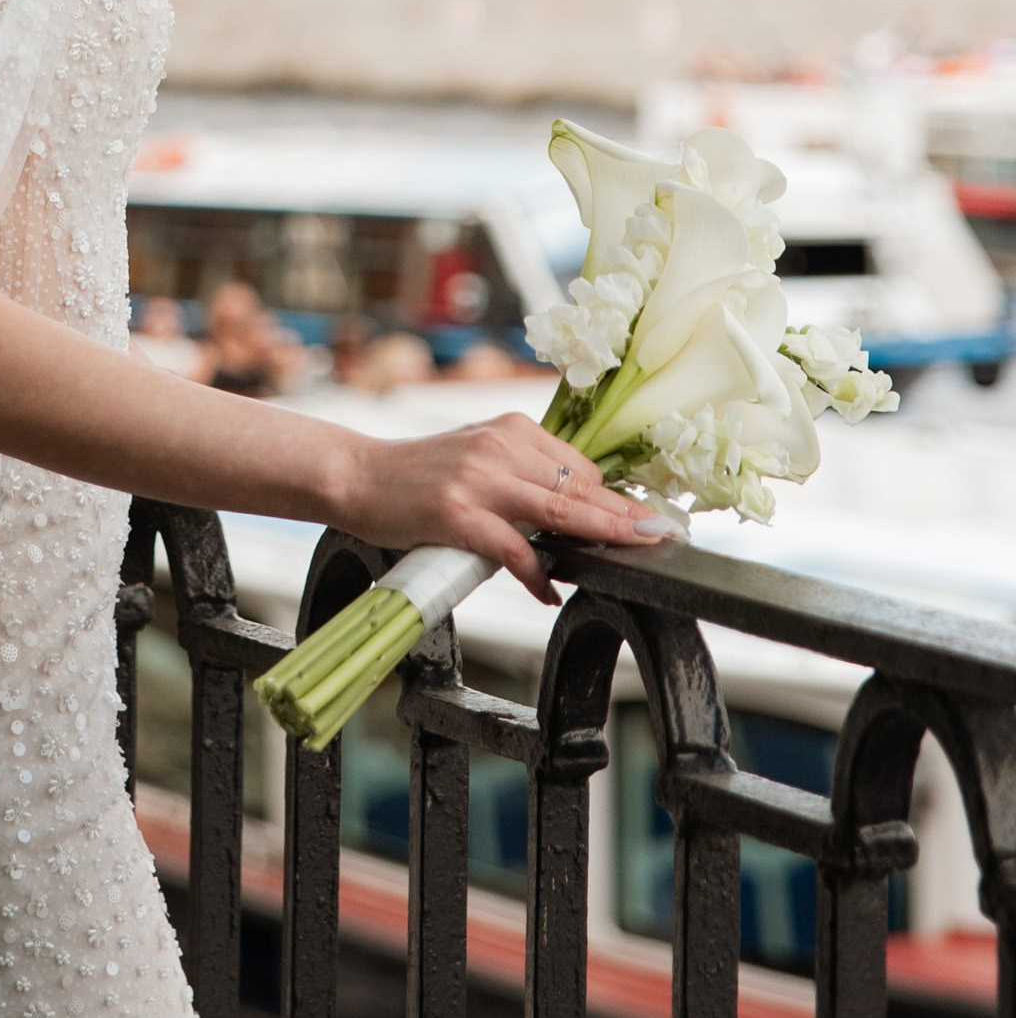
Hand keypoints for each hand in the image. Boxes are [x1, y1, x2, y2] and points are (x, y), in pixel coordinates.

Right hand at [333, 412, 669, 606]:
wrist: (356, 476)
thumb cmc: (417, 476)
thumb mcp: (477, 458)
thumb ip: (521, 475)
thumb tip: (572, 512)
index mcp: (511, 428)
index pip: (579, 466)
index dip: (615, 497)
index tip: (648, 518)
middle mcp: (500, 445)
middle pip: (579, 487)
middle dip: (624, 515)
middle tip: (661, 534)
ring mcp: (479, 477)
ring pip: (557, 510)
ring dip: (599, 536)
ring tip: (630, 553)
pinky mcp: (457, 511)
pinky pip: (512, 547)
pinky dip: (534, 572)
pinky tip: (546, 588)